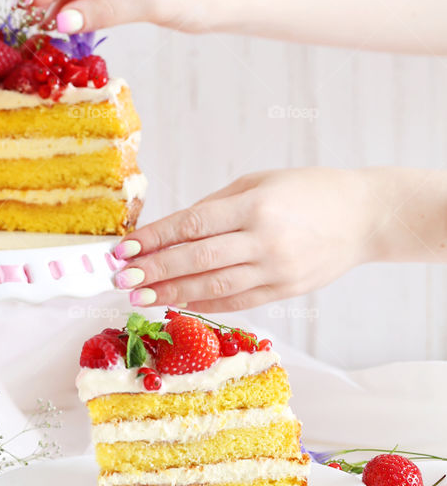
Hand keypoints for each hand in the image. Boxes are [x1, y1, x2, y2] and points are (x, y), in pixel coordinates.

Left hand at [111, 168, 379, 311]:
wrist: (364, 216)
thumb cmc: (306, 190)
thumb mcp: (258, 182)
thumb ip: (216, 206)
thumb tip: (172, 229)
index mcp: (255, 206)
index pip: (193, 224)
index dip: (155, 238)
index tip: (125, 248)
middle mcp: (265, 240)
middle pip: (198, 259)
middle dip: (155, 270)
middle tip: (120, 278)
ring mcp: (277, 270)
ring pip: (214, 286)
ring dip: (172, 292)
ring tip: (139, 296)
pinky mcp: (287, 291)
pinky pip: (238, 301)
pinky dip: (205, 303)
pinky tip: (177, 303)